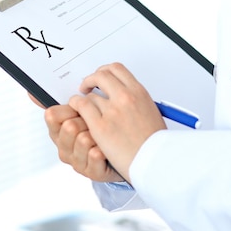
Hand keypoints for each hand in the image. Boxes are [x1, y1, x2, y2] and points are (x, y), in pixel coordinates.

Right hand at [43, 104, 123, 181]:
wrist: (125, 155)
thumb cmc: (103, 131)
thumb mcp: (84, 115)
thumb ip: (66, 103)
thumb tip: (31, 92)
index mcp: (59, 132)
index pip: (52, 115)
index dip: (69, 108)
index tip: (80, 109)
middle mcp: (65, 148)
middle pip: (70, 126)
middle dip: (87, 121)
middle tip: (97, 124)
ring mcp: (77, 163)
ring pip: (83, 139)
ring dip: (97, 135)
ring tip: (104, 137)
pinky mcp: (92, 173)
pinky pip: (95, 154)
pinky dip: (104, 149)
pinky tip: (108, 149)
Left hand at [69, 63, 166, 182]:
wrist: (154, 161)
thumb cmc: (155, 144)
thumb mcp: (152, 113)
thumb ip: (137, 102)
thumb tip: (126, 98)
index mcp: (139, 93)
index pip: (117, 69)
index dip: (104, 71)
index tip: (100, 79)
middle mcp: (126, 97)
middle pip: (101, 75)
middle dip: (91, 80)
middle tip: (86, 88)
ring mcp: (112, 111)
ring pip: (89, 94)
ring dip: (83, 98)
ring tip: (81, 107)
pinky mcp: (100, 126)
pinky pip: (81, 106)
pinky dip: (76, 106)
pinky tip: (77, 112)